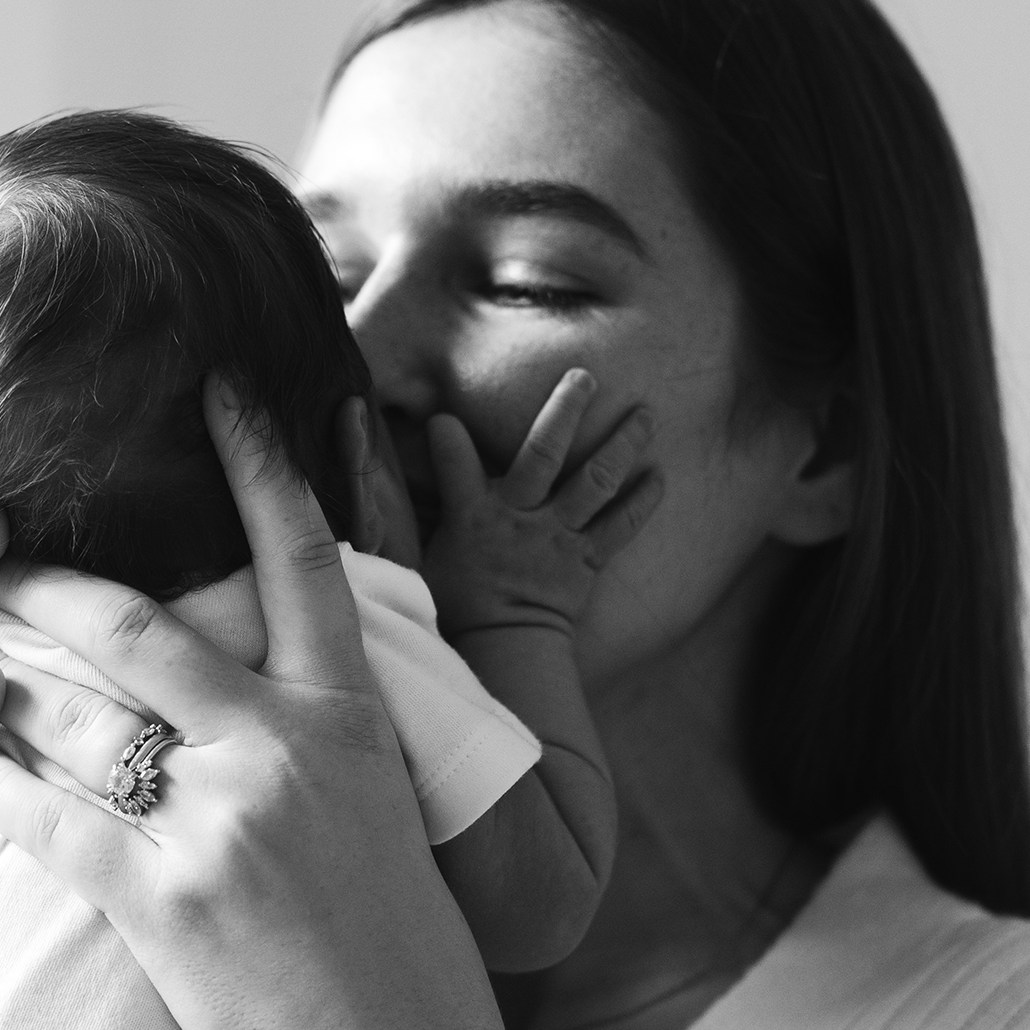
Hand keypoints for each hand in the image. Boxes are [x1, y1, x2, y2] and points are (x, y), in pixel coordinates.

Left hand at [0, 383, 520, 1029]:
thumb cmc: (387, 935)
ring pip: (73, 716)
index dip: (264, 468)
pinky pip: (49, 820)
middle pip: (140, 626)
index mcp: (346, 715)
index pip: (304, 561)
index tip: (224, 389)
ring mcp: (218, 825)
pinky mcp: (161, 901)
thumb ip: (316, 720)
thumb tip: (264, 646)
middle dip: (44, 576)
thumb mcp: (376, 800)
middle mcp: (280, 750)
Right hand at [423, 370, 661, 638]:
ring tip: (646, 412)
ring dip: (622, 444)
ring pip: (594, 481)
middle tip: (586, 375)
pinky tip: (659, 476)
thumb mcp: (414, 562)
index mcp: (471, 518)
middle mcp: (519, 518)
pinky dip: (642, 502)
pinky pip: (620, 527)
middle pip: (543, 453)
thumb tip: (370, 489)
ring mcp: (557, 538)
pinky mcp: (585, 560)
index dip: (447, 437)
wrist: (503, 654)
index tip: (443, 418)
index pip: (453, 462)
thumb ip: (397, 520)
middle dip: (565, 410)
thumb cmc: (454, 610)